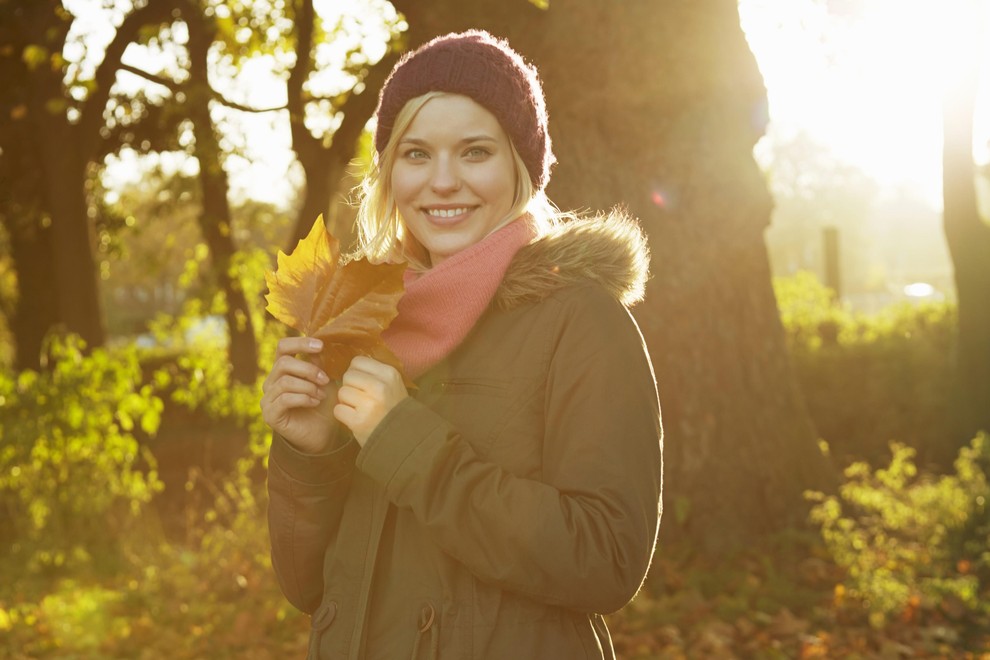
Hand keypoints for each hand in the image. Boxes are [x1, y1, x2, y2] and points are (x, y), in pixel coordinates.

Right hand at [261, 337, 336, 453]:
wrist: (323, 434)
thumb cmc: (323, 404)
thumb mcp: (324, 379)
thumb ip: (318, 362)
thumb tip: (318, 344)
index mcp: (282, 369)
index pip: (282, 347)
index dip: (300, 343)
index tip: (320, 345)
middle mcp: (271, 382)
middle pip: (283, 363)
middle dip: (309, 370)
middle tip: (325, 380)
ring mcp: (268, 398)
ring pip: (285, 382)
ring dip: (308, 387)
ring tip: (321, 395)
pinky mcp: (269, 414)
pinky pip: (284, 399)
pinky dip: (304, 398)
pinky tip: (315, 402)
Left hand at [334, 356, 408, 445]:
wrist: (402, 436)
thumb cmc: (393, 408)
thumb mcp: (391, 384)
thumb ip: (374, 373)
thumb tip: (350, 366)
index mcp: (389, 373)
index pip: (357, 361)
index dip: (356, 373)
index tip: (363, 384)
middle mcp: (380, 386)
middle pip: (348, 376)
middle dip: (350, 387)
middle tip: (361, 399)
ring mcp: (369, 404)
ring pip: (341, 392)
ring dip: (346, 402)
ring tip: (360, 409)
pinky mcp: (358, 421)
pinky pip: (338, 410)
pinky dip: (343, 415)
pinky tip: (355, 418)